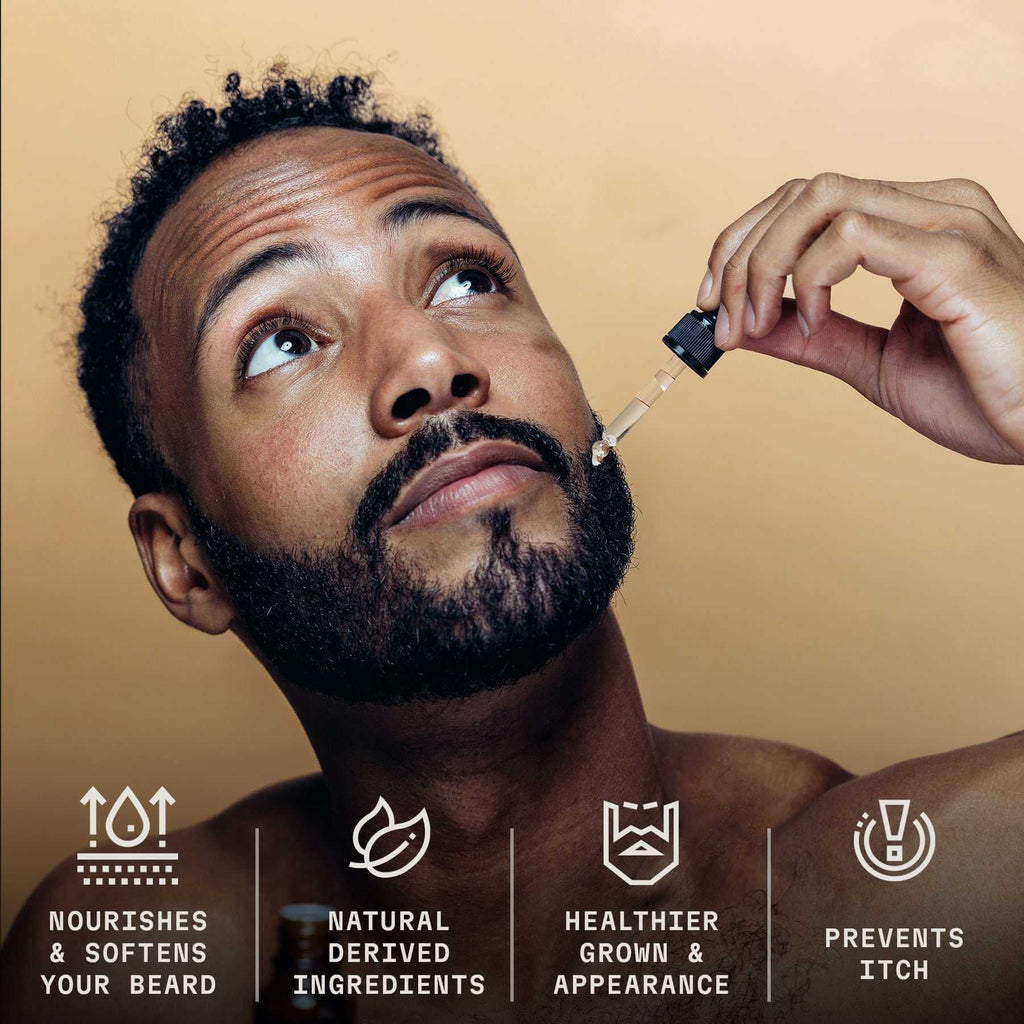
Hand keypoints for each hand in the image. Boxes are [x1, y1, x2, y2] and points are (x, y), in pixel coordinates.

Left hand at [697, 174, 1023, 462]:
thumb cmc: (984, 393)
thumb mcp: (873, 363)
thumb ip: (811, 338)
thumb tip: (743, 325)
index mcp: (916, 226)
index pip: (808, 200)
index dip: (744, 243)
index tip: (710, 302)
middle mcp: (933, 208)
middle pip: (803, 190)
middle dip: (739, 254)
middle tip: (719, 320)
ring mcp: (948, 224)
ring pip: (818, 199)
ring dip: (763, 265)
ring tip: (755, 326)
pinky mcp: (956, 255)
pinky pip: (854, 234)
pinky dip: (810, 278)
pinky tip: (810, 323)